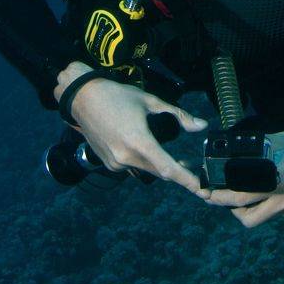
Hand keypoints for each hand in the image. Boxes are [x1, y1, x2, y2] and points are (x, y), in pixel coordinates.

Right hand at [53, 62, 208, 196]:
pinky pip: (133, 167)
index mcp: (139, 142)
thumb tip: (201, 125)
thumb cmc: (118, 96)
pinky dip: (145, 162)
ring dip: (161, 167)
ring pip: (147, 170)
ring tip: (175, 158)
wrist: (82, 99)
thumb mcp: (151, 101)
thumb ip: (179, 115)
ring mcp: (115, 163)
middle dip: (177, 172)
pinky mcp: (108, 163)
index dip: (187, 180)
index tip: (201, 188)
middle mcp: (126, 157)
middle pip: (159, 172)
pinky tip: (149, 151)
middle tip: (192, 166)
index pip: (168, 168)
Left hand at [202, 111, 283, 227]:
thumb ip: (261, 149)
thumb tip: (241, 151)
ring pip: (265, 216)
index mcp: (278, 180)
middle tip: (220, 199)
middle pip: (248, 218)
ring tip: (247, 193)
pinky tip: (276, 189)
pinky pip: (281, 213)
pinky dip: (272, 204)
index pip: (239, 196)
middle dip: (230, 210)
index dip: (219, 197)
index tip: (208, 193)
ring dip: (252, 208)